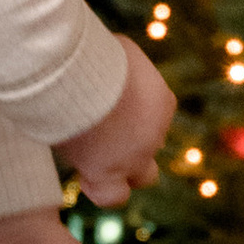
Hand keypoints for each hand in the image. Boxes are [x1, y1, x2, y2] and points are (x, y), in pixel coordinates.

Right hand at [56, 36, 175, 206]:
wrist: (80, 78)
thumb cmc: (93, 54)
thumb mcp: (116, 48)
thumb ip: (119, 62)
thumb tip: (106, 56)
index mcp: (163, 102)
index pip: (156, 115)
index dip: (132, 111)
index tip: (106, 101)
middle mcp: (155, 133)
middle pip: (153, 146)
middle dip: (137, 142)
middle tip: (109, 131)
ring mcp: (135, 155)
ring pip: (142, 177)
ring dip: (124, 169)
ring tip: (95, 154)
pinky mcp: (108, 171)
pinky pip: (111, 195)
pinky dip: (104, 191)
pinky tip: (87, 179)